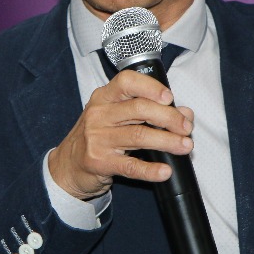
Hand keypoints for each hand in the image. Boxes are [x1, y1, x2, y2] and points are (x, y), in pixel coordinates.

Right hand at [48, 70, 194, 199]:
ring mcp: (97, 138)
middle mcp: (99, 114)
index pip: (127, 82)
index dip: (150, 87)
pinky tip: (165, 171)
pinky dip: (150, 170)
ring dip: (167, 141)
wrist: (67, 165)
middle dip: (168, 117)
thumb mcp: (118, 118)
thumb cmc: (98, 136)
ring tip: (185, 146)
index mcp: (104, 97)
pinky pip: (130, 166)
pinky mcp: (99, 162)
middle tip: (186, 128)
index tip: (169, 97)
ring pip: (139, 136)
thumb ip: (150, 111)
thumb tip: (185, 114)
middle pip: (139, 109)